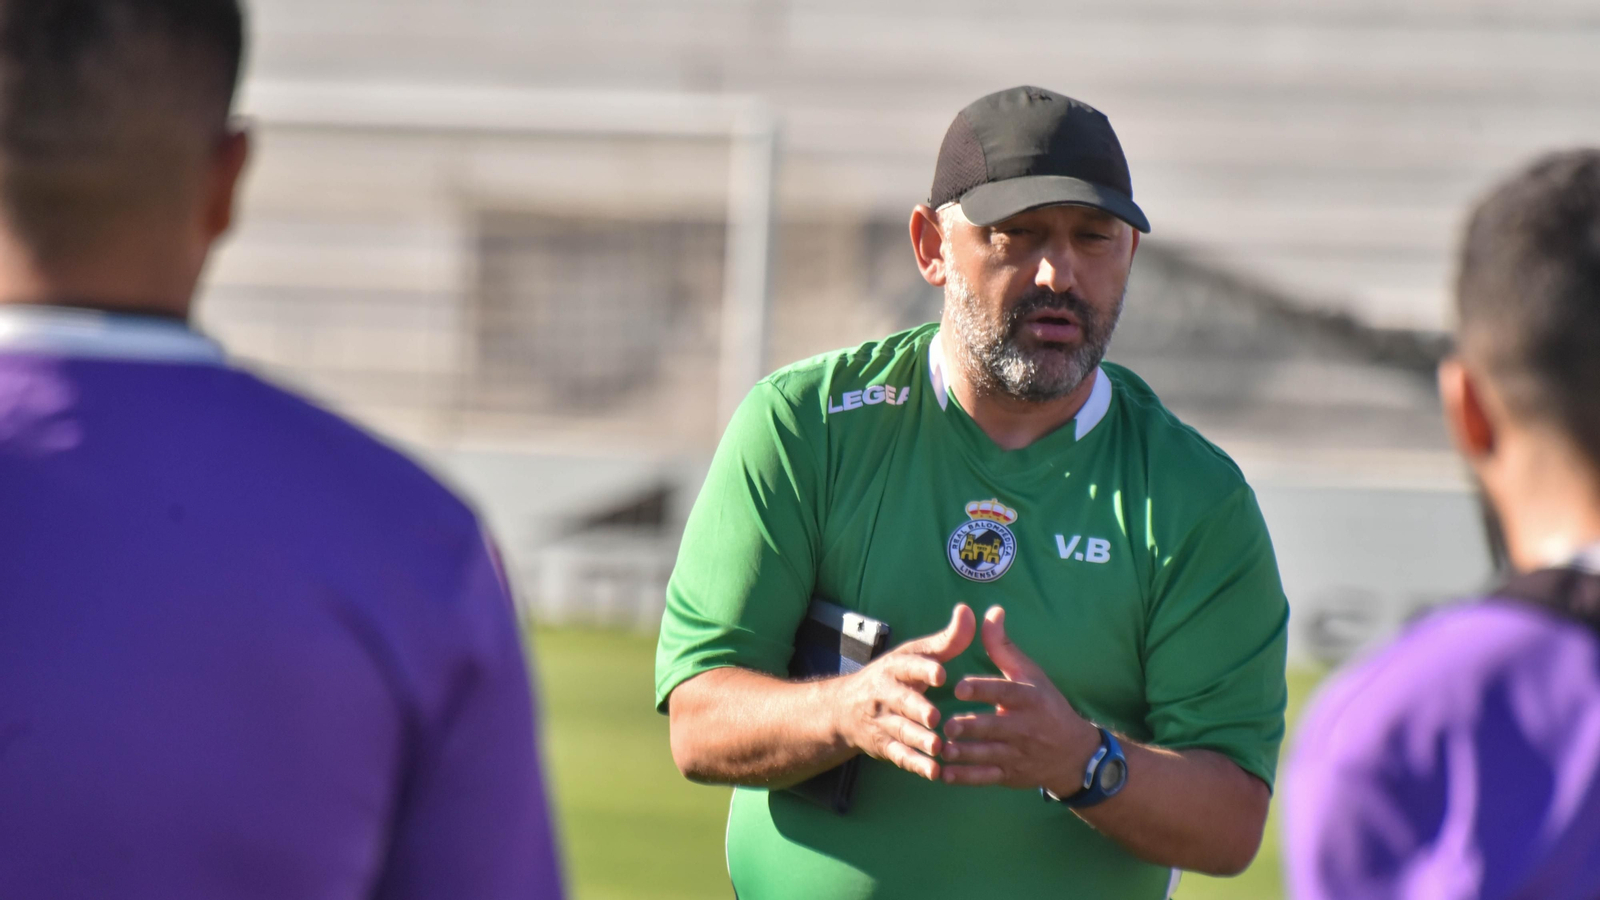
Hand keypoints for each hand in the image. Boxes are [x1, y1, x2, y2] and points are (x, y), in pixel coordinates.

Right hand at [831, 604, 975, 780]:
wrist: (844, 709)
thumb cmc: (893, 677)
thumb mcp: (915, 654)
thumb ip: (947, 639)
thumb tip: (968, 611)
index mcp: (895, 667)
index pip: (907, 665)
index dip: (923, 669)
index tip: (940, 674)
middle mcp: (884, 693)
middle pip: (901, 700)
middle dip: (916, 708)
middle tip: (934, 717)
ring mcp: (882, 721)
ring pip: (900, 731)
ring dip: (918, 740)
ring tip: (938, 748)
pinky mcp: (883, 745)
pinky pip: (899, 756)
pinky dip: (916, 765)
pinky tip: (935, 772)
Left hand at [940, 606, 1101, 793]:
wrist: (1073, 753)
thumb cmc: (1046, 705)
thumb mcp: (1029, 673)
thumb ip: (1003, 646)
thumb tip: (991, 611)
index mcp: (1027, 698)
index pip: (1004, 692)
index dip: (982, 689)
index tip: (959, 687)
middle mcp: (1024, 727)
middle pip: (993, 727)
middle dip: (969, 728)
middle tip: (945, 725)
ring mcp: (1017, 753)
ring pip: (987, 755)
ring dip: (962, 754)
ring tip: (940, 749)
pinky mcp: (1010, 774)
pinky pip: (985, 777)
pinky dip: (964, 777)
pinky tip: (943, 774)